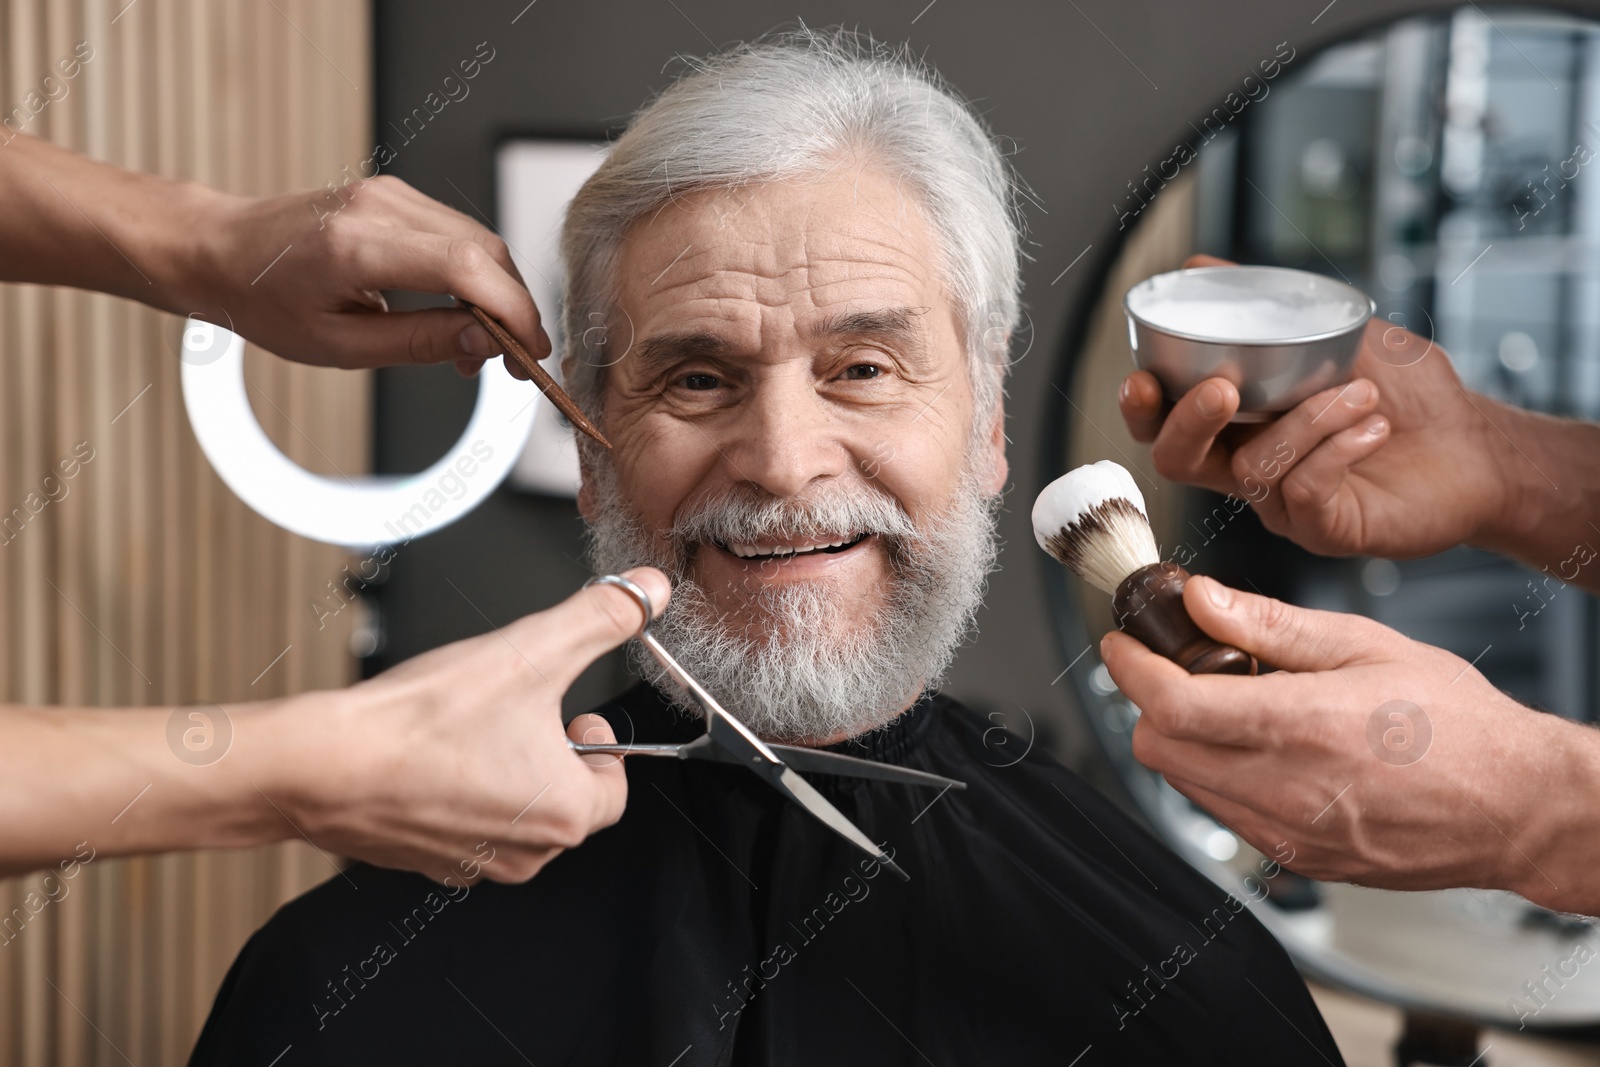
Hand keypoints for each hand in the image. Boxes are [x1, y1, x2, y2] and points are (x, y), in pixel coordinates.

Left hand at [185, 174, 548, 375]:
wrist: (218, 249)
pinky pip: (457, 234)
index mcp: (357, 245)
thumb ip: (419, 343)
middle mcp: (380, 207)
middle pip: (484, 251)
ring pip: (479, 242)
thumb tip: (485, 344)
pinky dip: (474, 276)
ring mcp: (390, 194)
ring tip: (480, 349)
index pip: (465, 266)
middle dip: (514, 309)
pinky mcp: (395, 196)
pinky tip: (461, 316)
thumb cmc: (262, 300)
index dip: (512, 310)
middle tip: (515, 363)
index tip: (530, 353)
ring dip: (496, 295)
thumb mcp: (338, 346)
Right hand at [277, 567, 667, 883]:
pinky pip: (462, 827)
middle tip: (517, 711)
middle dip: (550, 753)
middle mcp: (525, 854)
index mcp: (565, 815)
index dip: (597, 744)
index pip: (613, 789)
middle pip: (564, 800)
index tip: (572, 713)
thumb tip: (649, 592)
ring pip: (513, 813)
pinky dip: (456, 791)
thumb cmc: (425, 721)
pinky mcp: (424, 863)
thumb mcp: (532, 650)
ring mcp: (471, 866)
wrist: (326, 766)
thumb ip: (601, 618)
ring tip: (471, 729)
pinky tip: (431, 755)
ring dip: (504, 771)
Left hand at [1102, 576, 1599, 914]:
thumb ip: (1268, 625)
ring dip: (1185, 740)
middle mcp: (1286, 790)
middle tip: (1181, 668)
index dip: (1131, 670)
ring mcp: (1289, 835)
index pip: (1171, 706)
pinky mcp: (1298, 860)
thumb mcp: (1364, 645)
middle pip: (1160, 749)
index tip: (1122, 644)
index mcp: (1301, 726)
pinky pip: (1225, 813)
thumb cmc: (1456, 723)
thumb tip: (1200, 599)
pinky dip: (1220, 775)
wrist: (1515, 807)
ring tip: (1235, 705)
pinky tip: (1265, 747)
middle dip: (1152, 704)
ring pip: (1184, 785)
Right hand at [1119, 254, 1515, 558]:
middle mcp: (1249, 465)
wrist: (1476, 444)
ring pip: (1253, 466)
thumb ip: (1269, 306)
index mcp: (1239, 423)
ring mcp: (1282, 503)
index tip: (1143, 378)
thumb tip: (1201, 265)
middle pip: (1178, 459)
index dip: (1141, 407)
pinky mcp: (1322, 528)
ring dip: (1306, 420)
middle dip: (1188, 422)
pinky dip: (1335, 449)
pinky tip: (1373, 425)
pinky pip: (1304, 491)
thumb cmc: (1409, 394)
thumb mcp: (1337, 332)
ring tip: (1362, 391)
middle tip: (1224, 388)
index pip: (1164, 422)